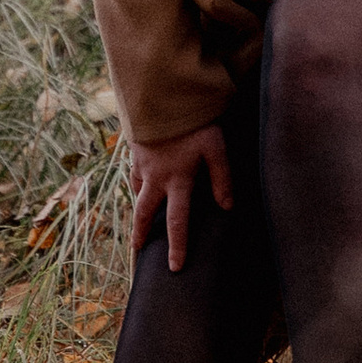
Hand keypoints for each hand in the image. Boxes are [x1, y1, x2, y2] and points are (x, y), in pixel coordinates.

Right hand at [130, 123, 231, 271]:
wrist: (161, 95)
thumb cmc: (193, 122)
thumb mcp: (215, 147)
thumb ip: (222, 177)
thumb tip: (227, 207)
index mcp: (177, 180)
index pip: (177, 221)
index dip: (177, 245)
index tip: (175, 267)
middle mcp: (156, 177)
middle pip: (145, 214)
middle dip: (141, 235)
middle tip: (138, 253)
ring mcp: (143, 164)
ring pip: (137, 194)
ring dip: (137, 210)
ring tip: (139, 223)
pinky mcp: (136, 150)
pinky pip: (134, 174)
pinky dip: (136, 185)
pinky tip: (139, 186)